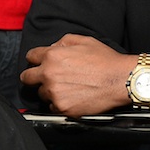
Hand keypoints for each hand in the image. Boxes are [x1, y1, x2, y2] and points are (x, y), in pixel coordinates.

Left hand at [20, 34, 135, 117]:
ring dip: (51, 91)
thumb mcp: (86, 41)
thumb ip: (63, 41)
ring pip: (41, 94)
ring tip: (70, 87)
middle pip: (27, 78)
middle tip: (50, 78)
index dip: (37, 59)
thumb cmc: (107, 61)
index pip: (31, 57)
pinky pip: (53, 107)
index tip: (41, 63)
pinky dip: (61, 103)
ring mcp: (55, 93)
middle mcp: (49, 74)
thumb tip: (53, 47)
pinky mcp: (62, 108)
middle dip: (35, 77)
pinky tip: (74, 97)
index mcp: (53, 56)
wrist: (122, 80)